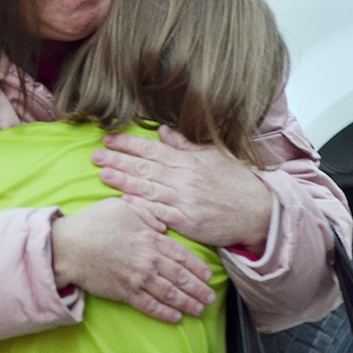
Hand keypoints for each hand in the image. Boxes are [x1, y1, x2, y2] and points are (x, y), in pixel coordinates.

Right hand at [51, 198, 216, 322]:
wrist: (68, 246)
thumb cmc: (93, 223)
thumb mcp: (122, 207)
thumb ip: (146, 214)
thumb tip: (162, 225)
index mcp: (150, 238)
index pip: (182, 256)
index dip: (198, 268)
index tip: (208, 276)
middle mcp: (148, 260)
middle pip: (181, 278)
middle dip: (198, 289)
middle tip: (211, 298)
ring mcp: (137, 279)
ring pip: (169, 294)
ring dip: (187, 304)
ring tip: (199, 310)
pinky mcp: (124, 293)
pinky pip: (150, 306)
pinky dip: (165, 313)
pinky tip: (176, 318)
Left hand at [91, 126, 271, 252]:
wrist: (257, 210)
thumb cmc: (235, 182)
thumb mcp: (213, 155)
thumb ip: (185, 144)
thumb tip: (163, 131)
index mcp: (187, 161)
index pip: (151, 149)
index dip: (128, 144)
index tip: (108, 139)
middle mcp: (183, 178)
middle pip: (144, 167)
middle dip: (117, 160)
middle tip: (95, 155)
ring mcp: (184, 200)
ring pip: (147, 188)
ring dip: (123, 181)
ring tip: (102, 175)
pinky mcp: (186, 221)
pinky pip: (159, 213)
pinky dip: (142, 208)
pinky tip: (124, 202)